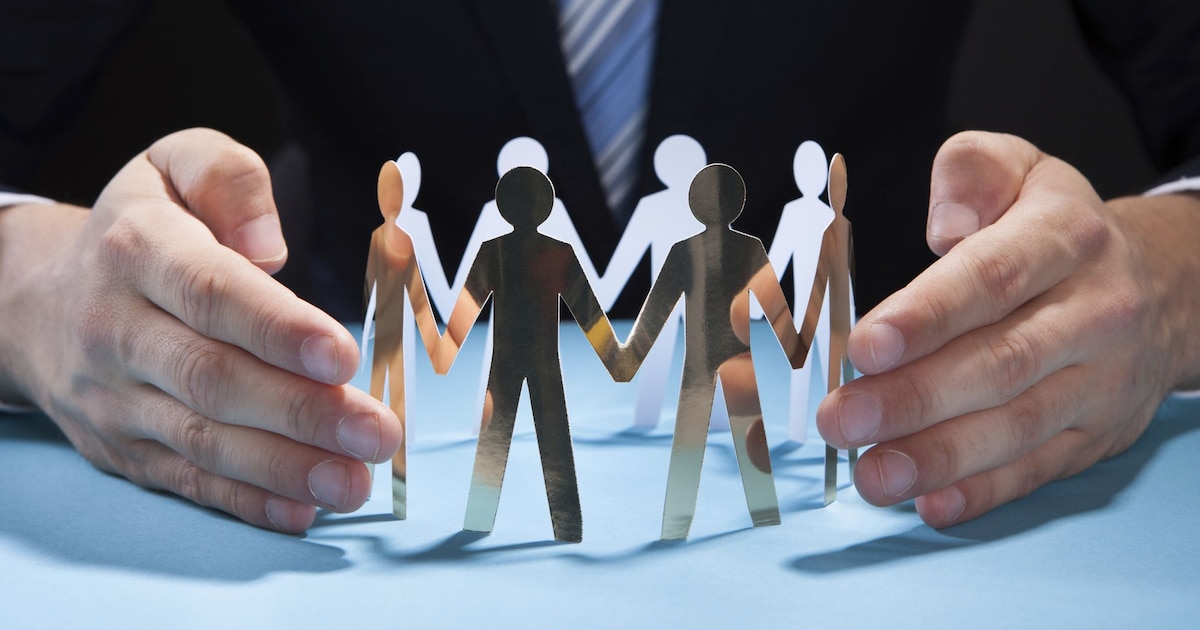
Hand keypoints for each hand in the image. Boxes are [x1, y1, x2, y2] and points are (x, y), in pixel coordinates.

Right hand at [0, 129, 400, 532]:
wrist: (31, 299)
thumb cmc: (136, 230)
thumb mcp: (170, 166)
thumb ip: (227, 177)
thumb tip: (269, 246)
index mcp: (138, 250)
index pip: (210, 293)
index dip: (278, 329)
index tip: (342, 355)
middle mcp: (118, 329)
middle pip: (214, 379)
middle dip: (302, 412)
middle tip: (377, 432)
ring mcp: (116, 398)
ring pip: (203, 441)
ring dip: (285, 467)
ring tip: (354, 481)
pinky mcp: (124, 448)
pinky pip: (186, 481)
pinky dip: (246, 502)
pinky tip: (303, 509)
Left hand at [816, 131, 1199, 526]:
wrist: (1164, 286)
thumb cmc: (1055, 229)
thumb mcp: (1022, 169)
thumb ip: (972, 171)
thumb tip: (945, 222)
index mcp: (1064, 238)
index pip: (992, 278)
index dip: (926, 316)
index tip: (864, 346)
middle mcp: (1093, 312)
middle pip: (1000, 362)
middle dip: (913, 398)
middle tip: (840, 419)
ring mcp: (1099, 381)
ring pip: (1017, 426)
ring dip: (937, 457)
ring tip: (871, 473)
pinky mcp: (1096, 435)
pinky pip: (1038, 469)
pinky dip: (983, 493)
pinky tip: (930, 504)